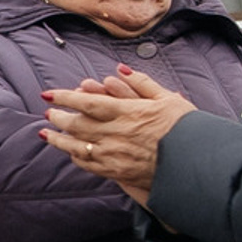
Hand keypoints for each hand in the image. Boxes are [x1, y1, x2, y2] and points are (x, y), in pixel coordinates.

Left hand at [41, 69, 196, 207]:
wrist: (195, 164)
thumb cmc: (186, 129)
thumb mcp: (168, 99)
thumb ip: (142, 83)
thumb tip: (121, 69)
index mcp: (125, 112)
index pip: (85, 102)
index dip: (64, 97)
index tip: (49, 94)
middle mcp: (114, 134)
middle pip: (75, 124)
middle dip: (58, 117)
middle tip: (49, 112)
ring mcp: (112, 155)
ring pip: (75, 146)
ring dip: (58, 139)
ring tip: (46, 134)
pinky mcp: (116, 172)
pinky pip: (88, 164)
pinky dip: (76, 156)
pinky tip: (70, 152)